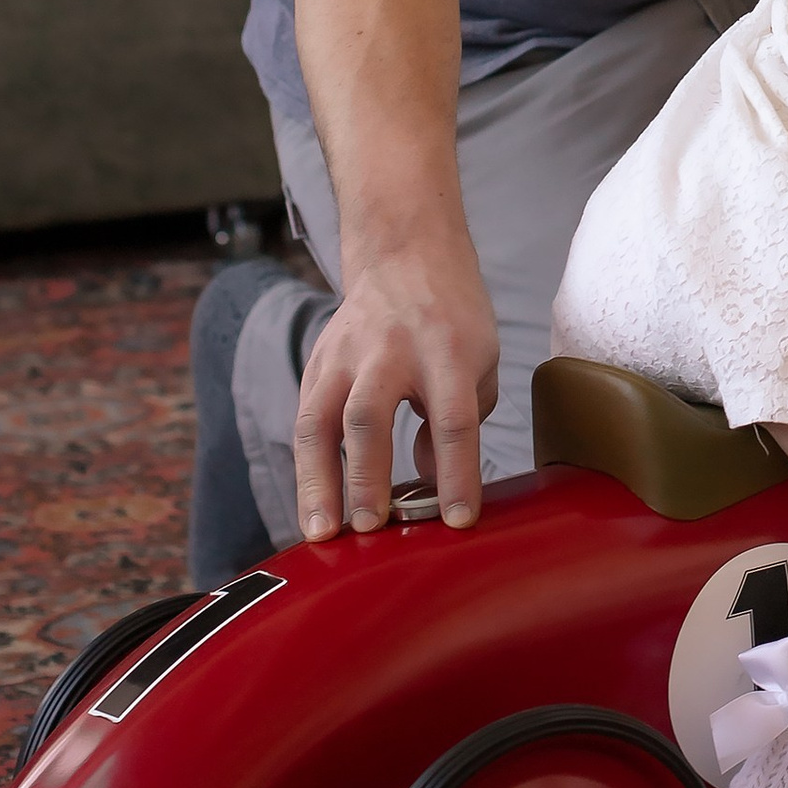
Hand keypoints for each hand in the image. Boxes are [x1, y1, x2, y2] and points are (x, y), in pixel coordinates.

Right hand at [292, 225, 498, 538]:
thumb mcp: (481, 362)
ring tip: (322, 532)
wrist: (406, 255)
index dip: (456, 472)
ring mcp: (345, 355)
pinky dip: (307, 470)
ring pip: (321, 420)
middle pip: (371, 414)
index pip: (453, 418)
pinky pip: (306, 421)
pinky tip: (313, 510)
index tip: (456, 520)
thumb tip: (428, 483)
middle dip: (368, 475)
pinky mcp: (317, 364)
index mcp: (447, 349)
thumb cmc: (452, 319)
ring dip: (319, 481)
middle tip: (371, 526)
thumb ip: (460, 424)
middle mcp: (391, 350)